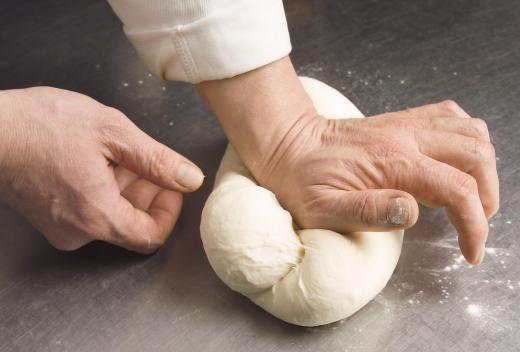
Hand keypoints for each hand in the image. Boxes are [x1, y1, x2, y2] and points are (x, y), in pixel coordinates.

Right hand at [0, 87, 203, 252]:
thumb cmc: (41, 125)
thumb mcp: (111, 133)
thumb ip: (156, 160)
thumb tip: (190, 179)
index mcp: (97, 216)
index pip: (152, 236)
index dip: (169, 211)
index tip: (171, 186)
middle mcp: (78, 232)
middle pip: (133, 225)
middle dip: (149, 194)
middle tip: (148, 162)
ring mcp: (61, 228)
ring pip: (112, 217)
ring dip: (127, 189)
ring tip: (122, 155)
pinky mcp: (50, 219)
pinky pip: (90, 212)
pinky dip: (105, 190)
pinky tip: (100, 161)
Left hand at [197, 56, 498, 264]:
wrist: (286, 143)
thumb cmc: (300, 181)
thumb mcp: (322, 209)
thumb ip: (367, 211)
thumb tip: (412, 212)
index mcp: (392, 163)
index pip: (456, 189)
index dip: (474, 225)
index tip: (471, 251)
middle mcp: (406, 137)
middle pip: (475, 154)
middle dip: (488, 194)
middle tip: (476, 223)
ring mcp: (405, 124)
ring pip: (470, 130)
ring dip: (482, 165)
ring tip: (471, 196)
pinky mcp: (401, 120)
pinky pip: (449, 116)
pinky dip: (466, 138)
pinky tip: (455, 161)